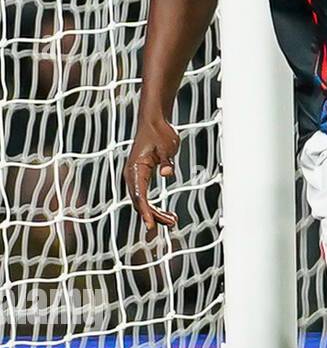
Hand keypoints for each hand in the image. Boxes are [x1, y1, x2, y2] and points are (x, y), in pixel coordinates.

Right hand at [124, 116, 180, 238]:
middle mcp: (132, 175)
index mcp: (136, 169)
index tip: (150, 225)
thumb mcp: (167, 147)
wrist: (154, 122)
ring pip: (142, 201)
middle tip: (171, 224)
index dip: (145, 212)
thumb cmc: (159, 133)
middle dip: (153, 216)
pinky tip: (166, 214)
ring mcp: (135, 176)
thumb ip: (167, 161)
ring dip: (155, 213)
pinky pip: (145, 196)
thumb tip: (168, 173)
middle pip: (140, 202)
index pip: (139, 196)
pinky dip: (154, 207)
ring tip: (172, 221)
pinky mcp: (141, 176)